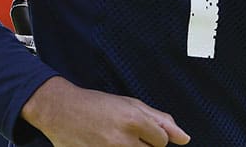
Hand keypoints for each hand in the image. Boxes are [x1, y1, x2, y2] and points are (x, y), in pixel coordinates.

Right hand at [21, 76, 190, 145]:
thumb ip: (161, 120)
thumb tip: (185, 138)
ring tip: (114, 139)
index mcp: (133, 120)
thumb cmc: (95, 104)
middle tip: (124, 134)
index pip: (162, 140)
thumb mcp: (131, 104)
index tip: (138, 128)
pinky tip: (104, 143)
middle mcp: (122, 140)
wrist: (60, 111)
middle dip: (143, 145)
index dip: (152, 134)